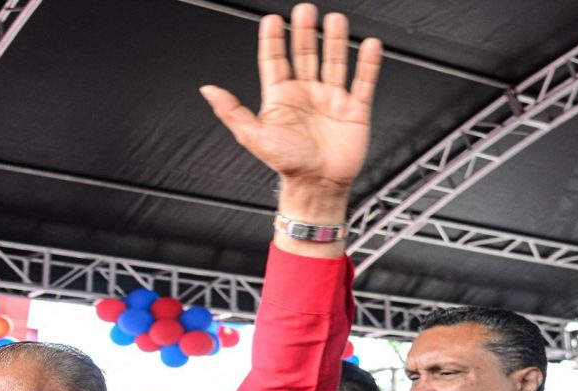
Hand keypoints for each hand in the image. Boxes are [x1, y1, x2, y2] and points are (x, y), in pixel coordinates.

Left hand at [201, 4, 381, 220]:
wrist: (318, 187)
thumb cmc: (286, 165)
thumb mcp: (253, 136)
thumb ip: (231, 111)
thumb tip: (208, 90)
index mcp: (280, 98)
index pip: (275, 60)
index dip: (273, 40)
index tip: (271, 19)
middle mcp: (306, 95)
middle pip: (305, 54)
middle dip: (304, 31)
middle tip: (305, 9)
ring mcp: (330, 99)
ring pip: (333, 61)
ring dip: (334, 40)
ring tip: (334, 19)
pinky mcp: (354, 109)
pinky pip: (363, 81)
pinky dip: (367, 63)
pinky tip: (368, 45)